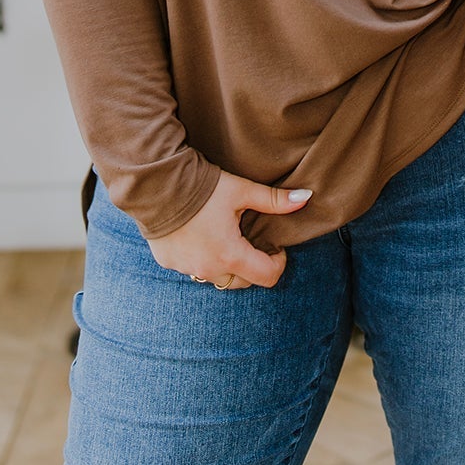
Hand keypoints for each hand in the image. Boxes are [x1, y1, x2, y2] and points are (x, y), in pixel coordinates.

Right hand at [146, 170, 312, 289]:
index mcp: (230, 255)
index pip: (267, 277)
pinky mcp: (169, 263)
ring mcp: (186, 269)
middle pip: (243, 281)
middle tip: (252, 239)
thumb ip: (275, 200)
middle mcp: (208, 270)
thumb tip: (306, 198)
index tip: (276, 245)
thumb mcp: (242, 191)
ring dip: (227, 263)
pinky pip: (193, 269)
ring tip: (227, 235)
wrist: (158, 183)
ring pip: (217, 277)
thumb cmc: (203, 187)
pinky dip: (202, 258)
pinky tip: (201, 235)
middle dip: (253, 264)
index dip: (278, 262)